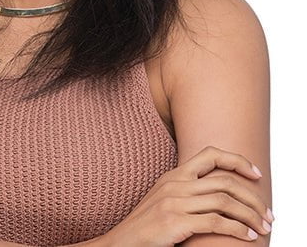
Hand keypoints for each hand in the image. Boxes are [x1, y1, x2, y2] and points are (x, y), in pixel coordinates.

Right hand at [101, 145, 271, 246]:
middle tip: (268, 213)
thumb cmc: (147, 225)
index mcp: (175, 174)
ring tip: (263, 228)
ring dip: (250, 215)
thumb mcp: (166, 199)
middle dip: (253, 197)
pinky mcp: (176, 222)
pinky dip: (237, 230)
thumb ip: (187, 191)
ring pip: (225, 201)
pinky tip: (248, 238)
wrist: (121, 242)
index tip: (255, 173)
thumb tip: (219, 194)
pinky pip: (216, 222)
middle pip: (225, 180)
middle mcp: (176, 183)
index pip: (210, 154)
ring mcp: (175, 201)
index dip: (237, 160)